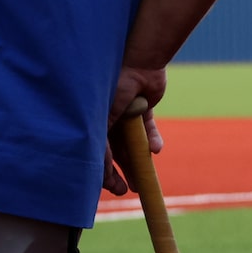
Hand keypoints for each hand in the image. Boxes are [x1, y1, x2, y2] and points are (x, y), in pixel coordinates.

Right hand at [102, 64, 167, 195]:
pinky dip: (152, 139)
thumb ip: (103, 142)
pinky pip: (148, 129)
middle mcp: (108, 120)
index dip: (104, 172)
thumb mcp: (107, 116)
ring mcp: (126, 116)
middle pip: (114, 153)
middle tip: (128, 190)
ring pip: (132, 145)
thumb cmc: (117, 86)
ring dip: (138, 163)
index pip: (98, 152)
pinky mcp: (144, 110)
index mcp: (94, 121)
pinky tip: (156, 149)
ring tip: (145, 183)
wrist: (141, 62)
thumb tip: (102, 168)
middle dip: (122, 172)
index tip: (113, 188)